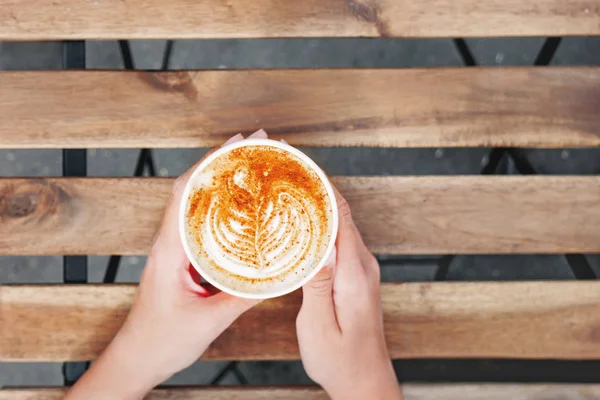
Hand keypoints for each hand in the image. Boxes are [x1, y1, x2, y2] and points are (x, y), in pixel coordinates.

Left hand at [66, 131, 265, 399]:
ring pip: (198, 207)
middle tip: (257, 148)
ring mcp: (175, 251)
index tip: (239, 142)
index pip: (186, 193)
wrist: (136, 359)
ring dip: (224, 185)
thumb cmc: (161, 340)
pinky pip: (204, 228)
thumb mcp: (208, 320)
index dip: (211, 163)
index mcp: (170, 249)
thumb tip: (280, 275)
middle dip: (224, 164)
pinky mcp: (182, 262)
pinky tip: (244, 213)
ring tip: (254, 171)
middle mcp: (170, 243)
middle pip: (194, 190)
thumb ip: (244, 297)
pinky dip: (224, 212)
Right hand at [296, 186, 401, 399]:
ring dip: (318, 205)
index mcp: (354, 273)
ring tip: (288, 190)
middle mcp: (363, 266)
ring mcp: (362, 270)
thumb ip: (317, 284)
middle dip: (316, 189)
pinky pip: (340, 240)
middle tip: (286, 171)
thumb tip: (315, 243)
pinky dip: (322, 226)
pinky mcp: (356, 277)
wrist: (365, 380)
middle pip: (342, 213)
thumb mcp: (320, 325)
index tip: (301, 166)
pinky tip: (301, 225)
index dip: (322, 187)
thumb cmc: (341, 359)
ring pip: (340, 225)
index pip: (341, 216)